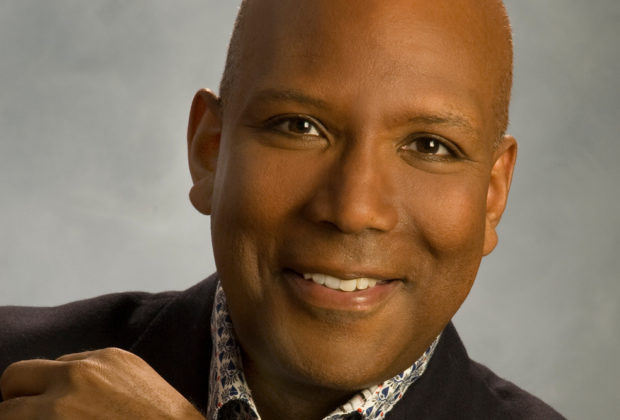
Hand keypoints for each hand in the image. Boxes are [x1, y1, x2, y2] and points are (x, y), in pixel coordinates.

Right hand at [0, 347, 204, 419]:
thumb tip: (25, 415)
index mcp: (55, 412)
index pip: (6, 412)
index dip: (9, 419)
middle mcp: (73, 378)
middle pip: (16, 375)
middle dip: (16, 397)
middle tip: (26, 414)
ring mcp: (99, 360)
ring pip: (51, 364)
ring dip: (50, 385)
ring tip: (68, 408)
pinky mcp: (120, 354)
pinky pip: (84, 358)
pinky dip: (81, 376)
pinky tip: (97, 397)